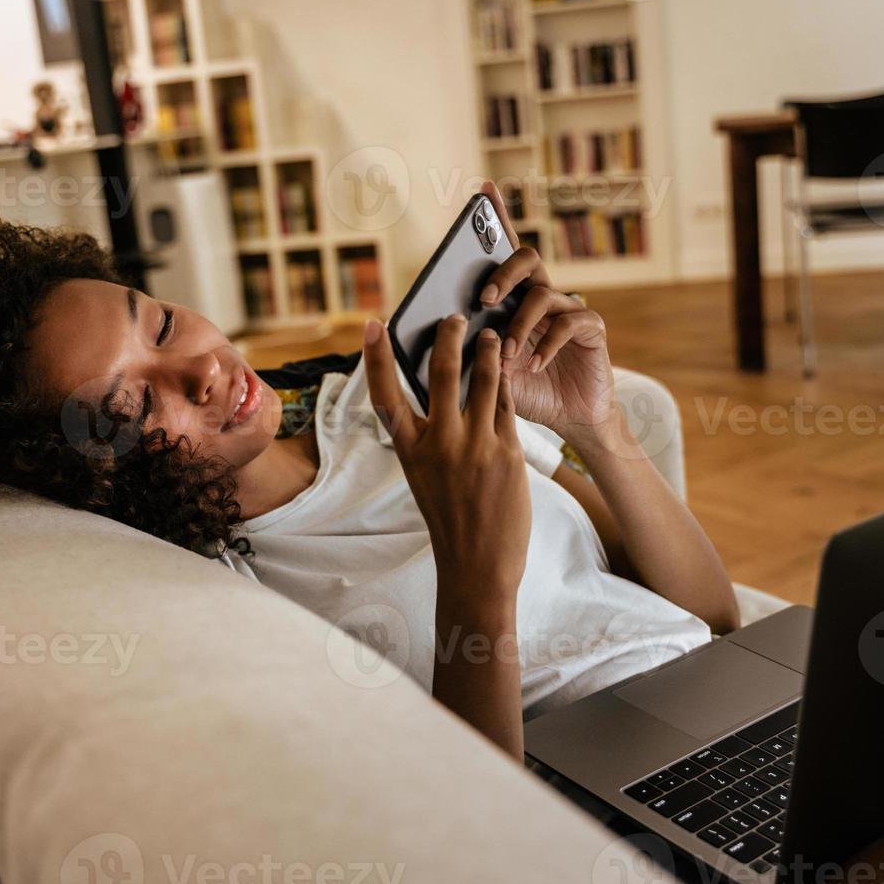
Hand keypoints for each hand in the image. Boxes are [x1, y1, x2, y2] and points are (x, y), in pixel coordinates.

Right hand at [364, 313, 531, 598]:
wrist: (478, 566)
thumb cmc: (450, 520)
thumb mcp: (424, 477)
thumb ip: (431, 438)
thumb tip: (445, 393)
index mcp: (410, 451)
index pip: (386, 394)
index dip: (377, 357)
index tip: (374, 324)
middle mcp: (440, 443)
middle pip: (442, 372)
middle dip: (449, 336)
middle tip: (455, 317)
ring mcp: (476, 446)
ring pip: (484, 380)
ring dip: (488, 352)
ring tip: (493, 336)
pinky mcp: (508, 452)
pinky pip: (507, 406)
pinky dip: (507, 384)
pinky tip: (509, 371)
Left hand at [474, 181, 615, 447]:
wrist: (570, 420)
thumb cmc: (528, 393)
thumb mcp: (492, 374)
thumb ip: (476, 355)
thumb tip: (446, 341)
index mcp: (517, 300)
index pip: (506, 252)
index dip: (498, 218)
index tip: (483, 189)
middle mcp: (544, 297)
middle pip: (527, 259)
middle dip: (503, 273)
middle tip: (484, 300)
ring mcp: (569, 310)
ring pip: (543, 294)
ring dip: (520, 324)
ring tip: (508, 354)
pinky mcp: (591, 328)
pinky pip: (569, 322)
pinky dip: (546, 346)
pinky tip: (534, 366)